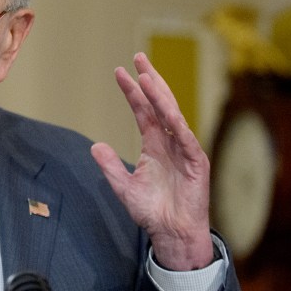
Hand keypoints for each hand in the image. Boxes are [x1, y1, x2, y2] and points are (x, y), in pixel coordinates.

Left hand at [90, 52, 212, 269]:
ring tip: (147, 76)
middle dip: (150, 80)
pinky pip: (186, 139)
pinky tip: (167, 110)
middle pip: (159, 104)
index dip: (132, 91)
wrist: (171, 234)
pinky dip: (177, 124)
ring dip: (161, 96)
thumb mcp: (123, 186)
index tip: (120, 72)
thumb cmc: (152, 212)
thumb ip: (109, 166)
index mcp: (154, 145)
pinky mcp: (196, 163)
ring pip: (173, 116)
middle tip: (138, 57)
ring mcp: (184, 150)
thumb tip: (95, 146)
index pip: (142, 111)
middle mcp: (170, 142)